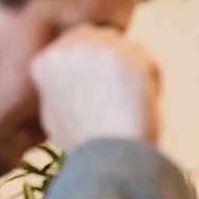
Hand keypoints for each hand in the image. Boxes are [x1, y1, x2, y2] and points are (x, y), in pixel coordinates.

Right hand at [30, 24, 160, 148]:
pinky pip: (149, 63)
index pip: (80, 40)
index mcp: (46, 63)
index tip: (107, 85)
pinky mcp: (125, 57)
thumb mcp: (55, 115)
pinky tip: (144, 105)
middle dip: (118, 61)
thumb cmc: (87, 146)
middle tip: (123, 95)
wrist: (108, 161)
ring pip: (130, 48)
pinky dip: (152, 83)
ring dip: (136, 73)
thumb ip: (60, 89)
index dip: (99, 62)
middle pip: (106, 37)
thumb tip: (72, 79)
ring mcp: (97, 50)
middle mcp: (67, 49)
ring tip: (131, 106)